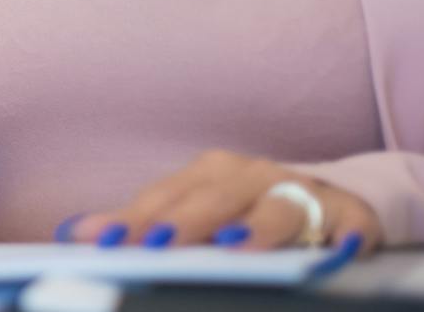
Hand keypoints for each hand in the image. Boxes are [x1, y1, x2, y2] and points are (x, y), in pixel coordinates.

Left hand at [59, 149, 380, 253]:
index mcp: (209, 173)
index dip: (134, 219)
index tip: (102, 243)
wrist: (337, 201)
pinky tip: (334, 251)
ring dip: (257, 225)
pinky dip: (341, 236)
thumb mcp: (198, 215)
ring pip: (278, 203)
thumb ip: (142, 225)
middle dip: (184, 222)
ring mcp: (302, 191)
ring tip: (234, 246)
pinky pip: (346, 223)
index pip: (165, 196)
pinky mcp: (350, 214)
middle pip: (214, 196)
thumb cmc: (250, 212)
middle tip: (156, 246)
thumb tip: (73, 234)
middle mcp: (252, 174)